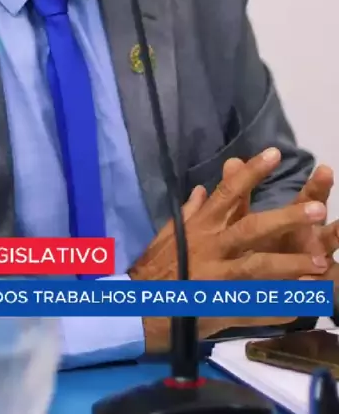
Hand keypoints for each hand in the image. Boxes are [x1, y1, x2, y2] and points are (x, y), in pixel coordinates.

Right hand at [129, 147, 328, 351]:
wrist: (140, 307)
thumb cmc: (154, 266)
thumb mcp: (168, 233)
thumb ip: (190, 211)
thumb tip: (205, 188)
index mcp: (200, 226)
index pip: (227, 192)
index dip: (251, 172)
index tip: (275, 154)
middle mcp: (211, 247)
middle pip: (252, 228)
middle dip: (286, 219)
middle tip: (318, 209)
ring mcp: (218, 277)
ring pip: (260, 267)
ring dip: (292, 264)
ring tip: (323, 262)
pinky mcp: (222, 306)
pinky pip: (257, 305)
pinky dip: (280, 305)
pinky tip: (304, 302)